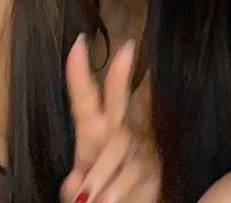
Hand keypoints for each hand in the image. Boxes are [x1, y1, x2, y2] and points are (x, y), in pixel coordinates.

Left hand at [61, 36, 160, 202]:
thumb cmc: (102, 189)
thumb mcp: (81, 184)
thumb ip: (76, 180)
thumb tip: (77, 180)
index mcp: (95, 132)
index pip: (86, 100)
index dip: (78, 74)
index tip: (78, 44)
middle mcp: (118, 134)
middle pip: (119, 101)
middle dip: (121, 75)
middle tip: (128, 49)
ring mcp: (139, 149)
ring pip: (120, 147)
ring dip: (101, 175)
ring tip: (88, 200)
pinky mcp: (155, 170)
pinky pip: (134, 176)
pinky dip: (117, 193)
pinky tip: (110, 200)